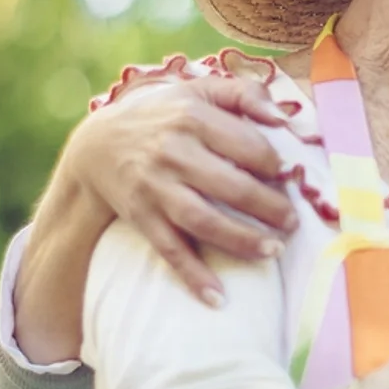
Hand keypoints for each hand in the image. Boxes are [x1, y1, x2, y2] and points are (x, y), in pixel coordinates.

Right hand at [56, 75, 296, 303]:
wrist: (97, 145)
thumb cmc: (163, 116)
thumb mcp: (198, 90)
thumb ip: (244, 94)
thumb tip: (284, 118)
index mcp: (192, 117)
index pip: (247, 146)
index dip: (273, 164)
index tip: (286, 177)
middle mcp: (173, 152)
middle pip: (231, 186)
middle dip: (268, 208)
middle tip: (291, 222)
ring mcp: (155, 187)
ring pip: (203, 220)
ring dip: (241, 240)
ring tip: (272, 251)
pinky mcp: (141, 216)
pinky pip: (170, 249)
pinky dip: (193, 275)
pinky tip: (218, 297)